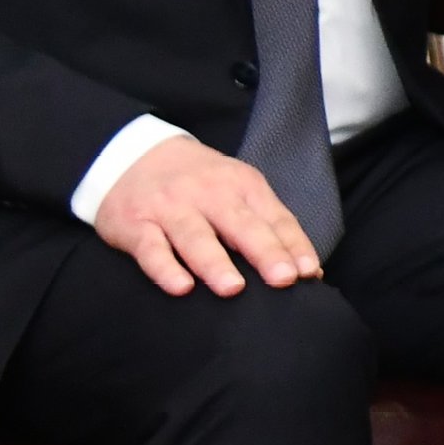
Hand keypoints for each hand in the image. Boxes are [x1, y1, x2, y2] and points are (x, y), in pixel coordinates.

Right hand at [94, 135, 319, 296]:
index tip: (309, 272)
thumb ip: (269, 226)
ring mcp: (170, 208)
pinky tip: (181, 288)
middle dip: (264, 252)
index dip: (293, 245)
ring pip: (195, 237)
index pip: (274, 217)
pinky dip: (165, 269)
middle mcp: (208, 193)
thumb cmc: (199, 184)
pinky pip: (151, 249)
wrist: (134, 155)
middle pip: (240, 225)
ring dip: (215, 263)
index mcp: (242, 185)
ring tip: (233, 289)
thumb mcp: (237, 191)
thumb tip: (308, 271)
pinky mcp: (136, 224)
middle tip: (283, 279)